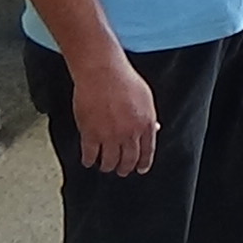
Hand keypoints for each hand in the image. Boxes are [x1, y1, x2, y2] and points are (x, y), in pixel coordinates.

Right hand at [70, 57, 158, 175]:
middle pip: (128, 160)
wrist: (102, 72)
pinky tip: (89, 160)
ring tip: (105, 166)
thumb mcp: (146, 97)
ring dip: (108, 166)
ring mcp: (109, 135)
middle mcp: (129, 133)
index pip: (147, 151)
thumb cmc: (124, 79)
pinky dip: (89, 160)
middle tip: (122, 171)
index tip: (141, 169)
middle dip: (125, 168)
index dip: (143, 163)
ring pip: (109, 161)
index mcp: (146, 124)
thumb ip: (149, 116)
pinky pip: (90, 155)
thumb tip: (154, 129)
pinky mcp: (90, 134)